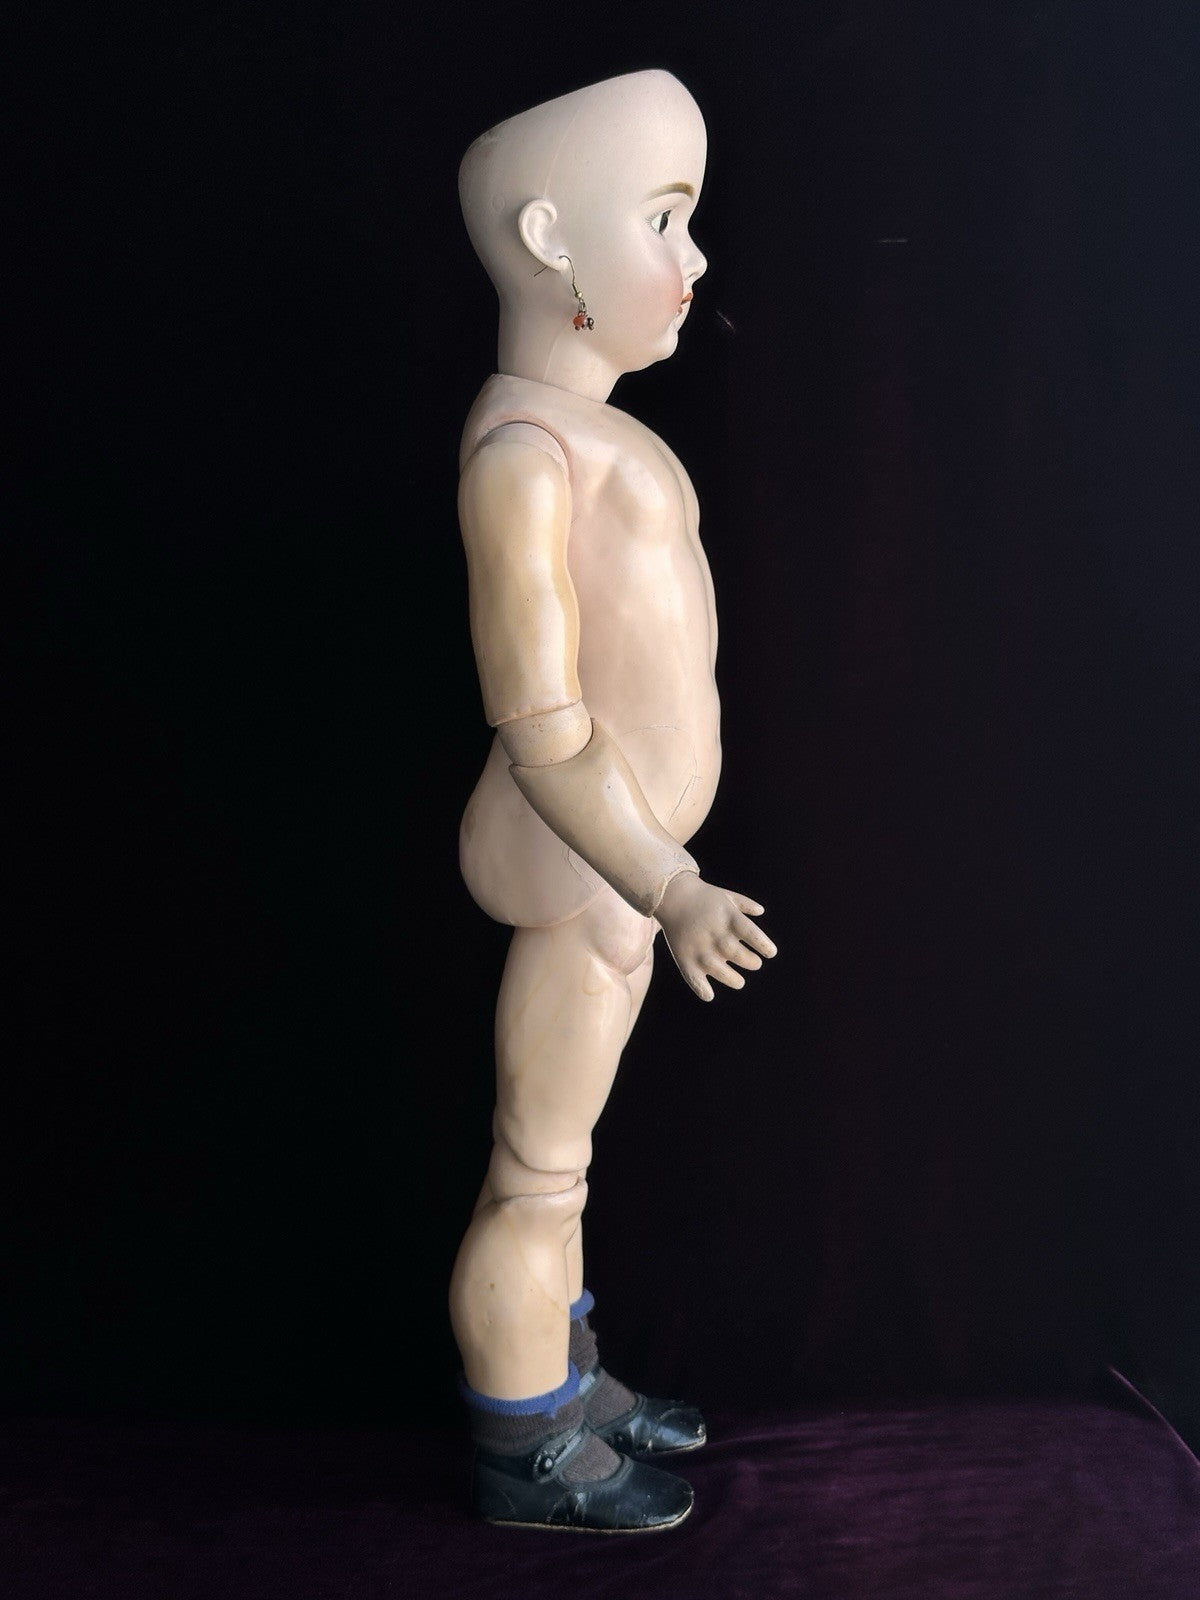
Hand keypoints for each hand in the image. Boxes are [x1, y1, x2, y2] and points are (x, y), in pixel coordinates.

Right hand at [655, 872, 776, 1001]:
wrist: (672, 895)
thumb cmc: (704, 897)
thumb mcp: (727, 895)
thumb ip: (745, 904)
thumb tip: (761, 911)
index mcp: (729, 917)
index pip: (752, 934)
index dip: (764, 945)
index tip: (771, 953)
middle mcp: (715, 933)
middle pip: (738, 954)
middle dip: (751, 962)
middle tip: (754, 963)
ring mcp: (699, 947)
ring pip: (719, 970)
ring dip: (733, 979)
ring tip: (739, 981)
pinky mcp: (684, 958)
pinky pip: (693, 978)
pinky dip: (701, 989)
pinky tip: (709, 995)